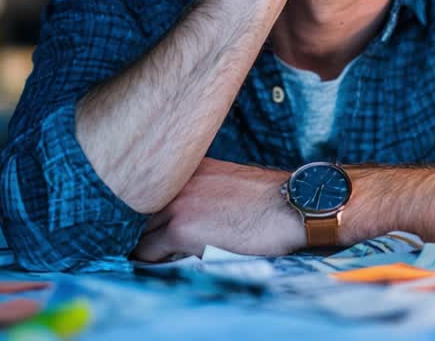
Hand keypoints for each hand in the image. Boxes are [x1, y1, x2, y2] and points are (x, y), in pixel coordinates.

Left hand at [132, 158, 305, 260]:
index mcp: (192, 167)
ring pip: (138, 231)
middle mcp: (179, 180)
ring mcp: (177, 203)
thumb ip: (204, 190)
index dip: (148, 210)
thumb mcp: (231, 182)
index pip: (152, 189)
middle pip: (139, 209)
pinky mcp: (181, 228)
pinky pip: (147, 252)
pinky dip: (149, 262)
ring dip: (143, 245)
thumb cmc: (272, 200)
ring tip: (149, 257)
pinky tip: (157, 266)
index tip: (147, 223)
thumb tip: (191, 214)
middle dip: (139, 227)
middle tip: (144, 244)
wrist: (295, 206)